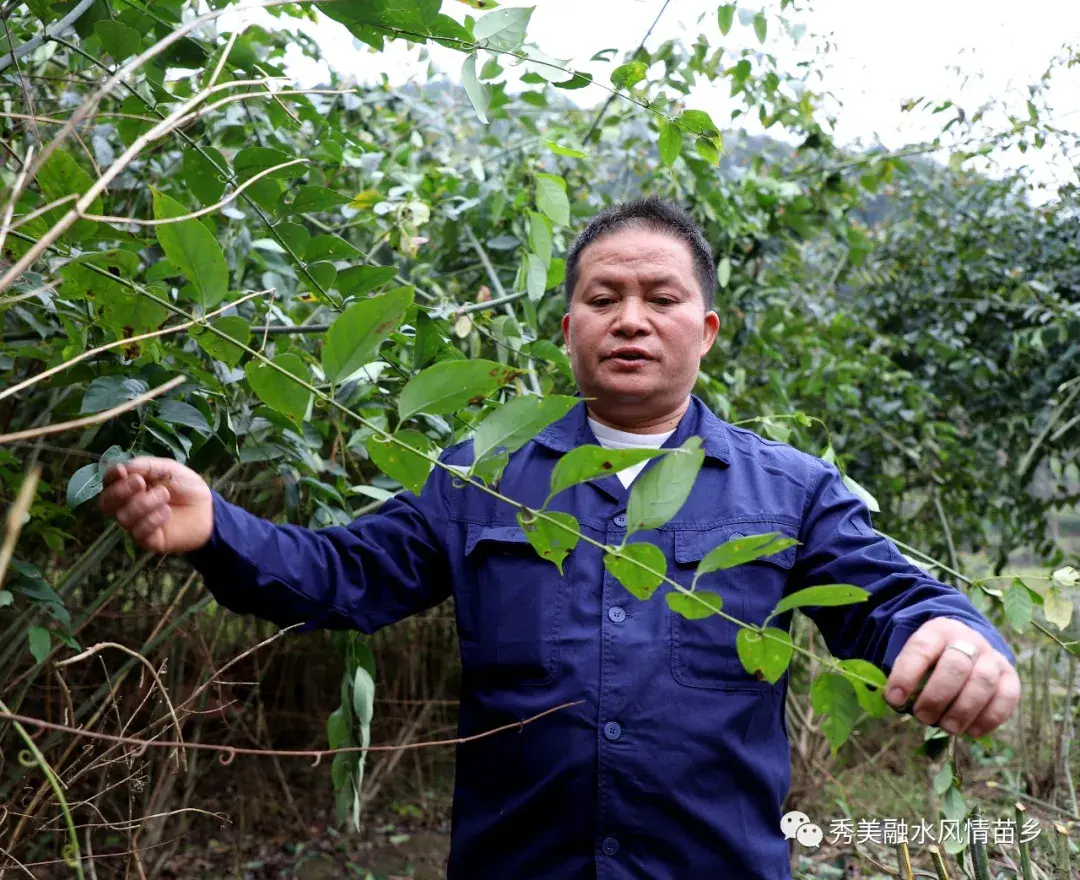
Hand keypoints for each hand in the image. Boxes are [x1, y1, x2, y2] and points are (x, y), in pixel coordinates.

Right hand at [98, 457, 212, 554]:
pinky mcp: (148, 539)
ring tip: (165, 495)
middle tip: (141, 483)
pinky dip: (152, 520)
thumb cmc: (187, 487)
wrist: (208, 510)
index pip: (109, 483)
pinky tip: (167, 512)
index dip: (111, 477)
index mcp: (131, 486)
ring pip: (123, 517)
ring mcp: (137, 523)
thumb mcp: (169, 469)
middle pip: (106, 503)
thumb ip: (146, 467)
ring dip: (143, 504)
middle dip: (120, 491)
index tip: (122, 471)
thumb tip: (121, 467)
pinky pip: (138, 533)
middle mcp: (128, 505)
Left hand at [884, 618, 1020, 737]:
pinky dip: (989, 718)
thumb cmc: (933, 659)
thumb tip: (897, 702)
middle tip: (923, 717)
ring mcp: (992, 657)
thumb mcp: (915, 657)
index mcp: (937, 631)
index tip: (894, 699)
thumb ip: (906, 676)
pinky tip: (971, 731)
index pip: (921, 649)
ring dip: (963, 710)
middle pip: (956, 666)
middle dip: (937, 697)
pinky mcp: (1010, 676)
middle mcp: (968, 640)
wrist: (967, 645)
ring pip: (983, 682)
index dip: (906, 675)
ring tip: (947, 728)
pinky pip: (1007, 697)